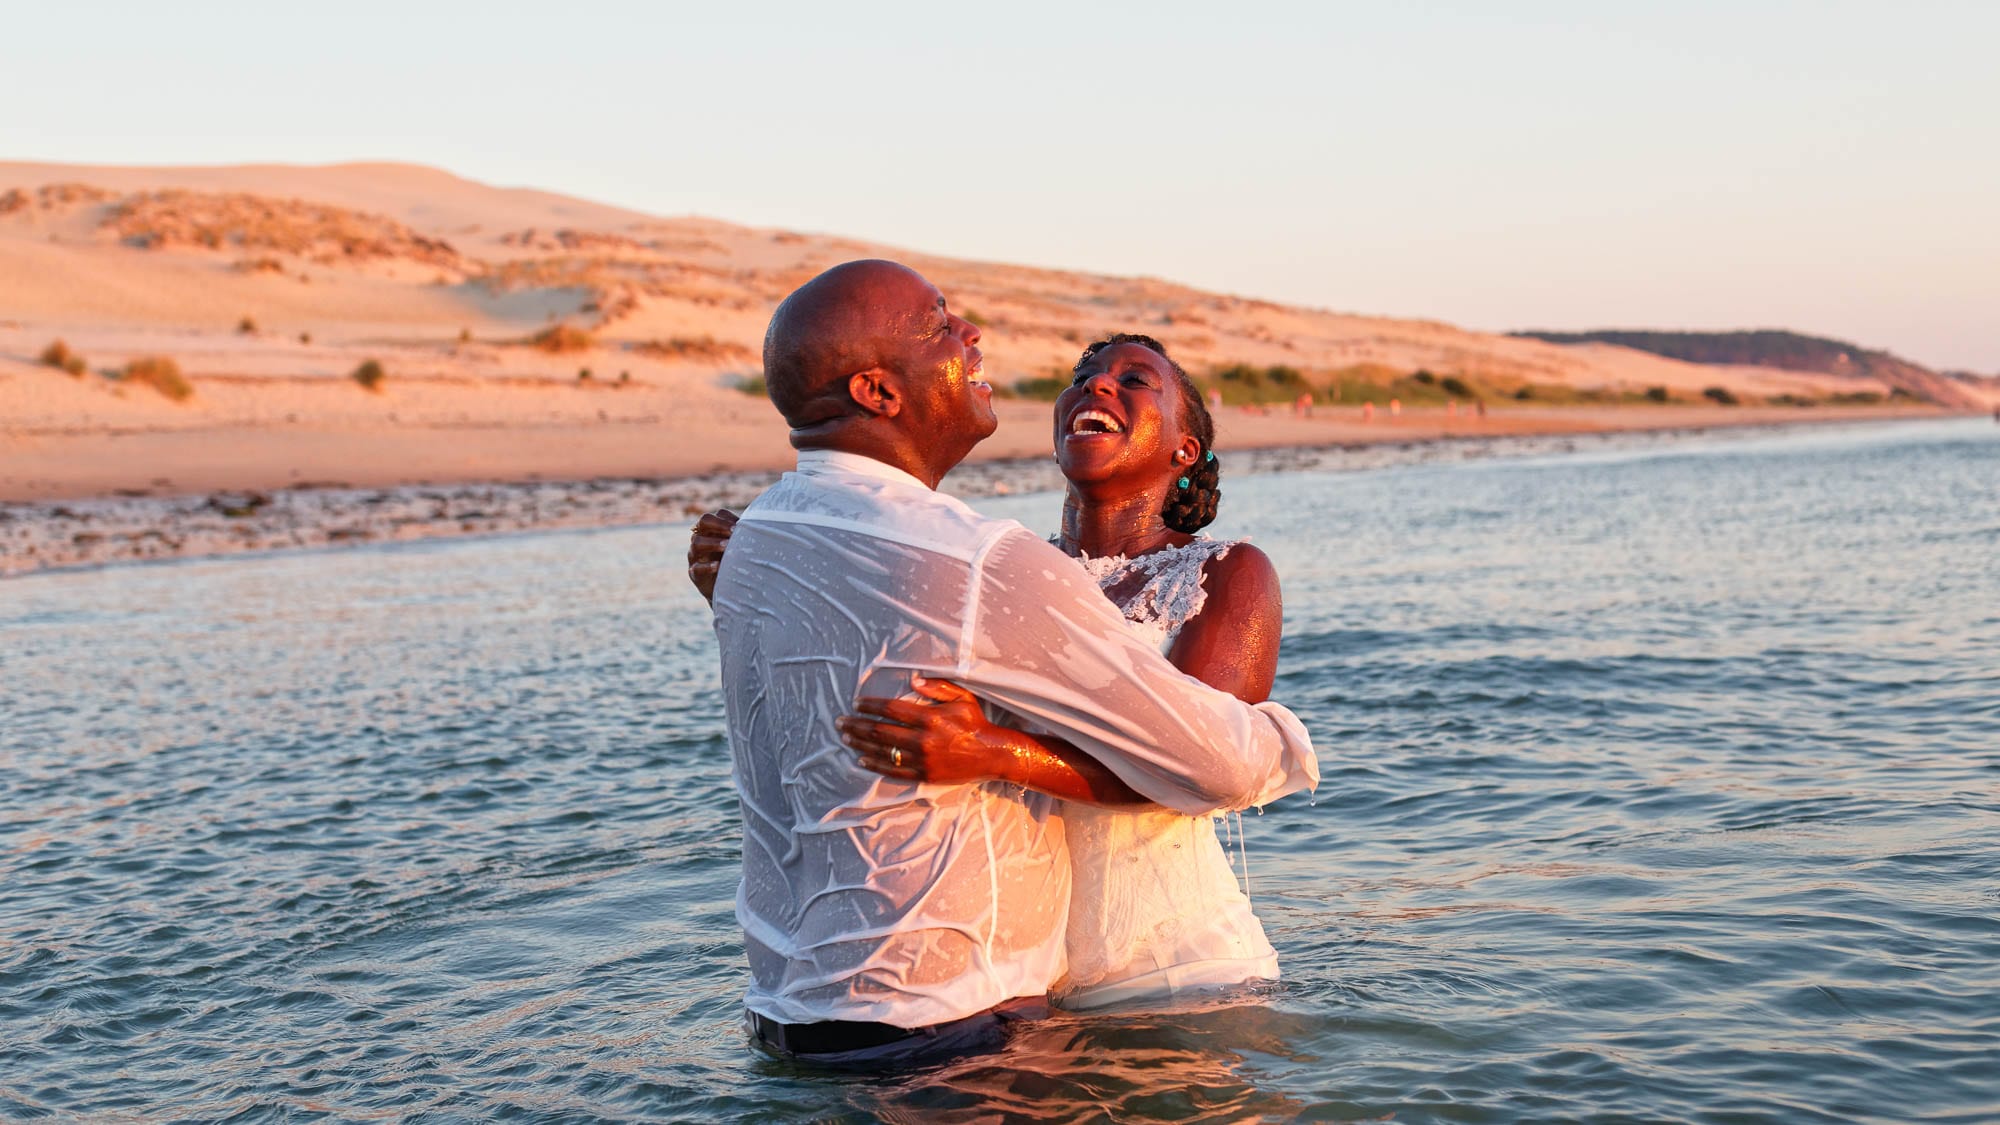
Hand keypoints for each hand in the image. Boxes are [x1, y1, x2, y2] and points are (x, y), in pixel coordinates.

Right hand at [687, 509, 738, 604]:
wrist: (726, 590)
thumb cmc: (734, 562)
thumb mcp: (738, 547)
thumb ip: (743, 536)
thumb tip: (761, 526)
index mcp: (710, 530)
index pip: (713, 516)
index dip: (724, 519)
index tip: (739, 526)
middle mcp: (700, 539)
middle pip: (702, 522)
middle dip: (719, 525)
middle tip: (733, 532)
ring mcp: (695, 556)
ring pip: (697, 543)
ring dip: (713, 543)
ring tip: (727, 546)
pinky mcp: (695, 573)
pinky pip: (697, 567)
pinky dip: (707, 566)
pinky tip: (718, 566)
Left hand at [835, 676, 1013, 784]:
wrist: (991, 754)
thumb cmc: (975, 722)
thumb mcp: (962, 697)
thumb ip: (937, 687)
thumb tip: (913, 680)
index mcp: (930, 718)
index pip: (891, 709)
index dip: (871, 706)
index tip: (856, 703)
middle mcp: (923, 739)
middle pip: (881, 731)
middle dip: (857, 726)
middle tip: (840, 722)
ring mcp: (922, 760)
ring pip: (883, 751)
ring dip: (861, 744)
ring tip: (845, 738)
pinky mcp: (924, 775)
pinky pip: (894, 771)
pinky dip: (875, 765)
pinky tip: (861, 760)